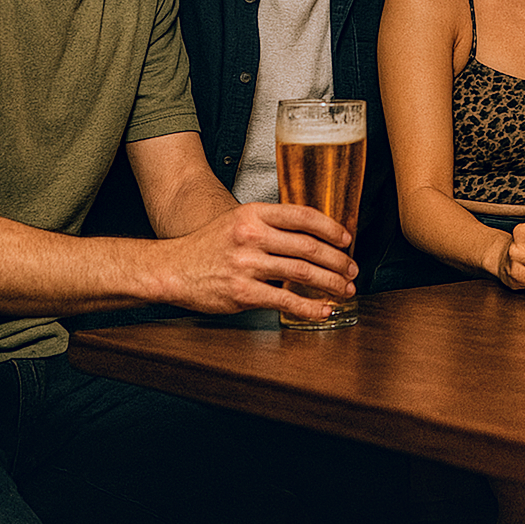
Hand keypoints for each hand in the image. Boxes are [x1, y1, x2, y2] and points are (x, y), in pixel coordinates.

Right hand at [160, 202, 356, 321]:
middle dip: (338, 260)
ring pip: (302, 273)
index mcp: (254, 214)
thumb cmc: (208, 245)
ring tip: (344, 288)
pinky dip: (310, 306)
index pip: (303, 216)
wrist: (172, 269)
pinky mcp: (242, 292)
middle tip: (352, 269)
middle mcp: (252, 236)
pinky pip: (285, 300)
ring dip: (330, 283)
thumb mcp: (238, 221)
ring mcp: (247, 264)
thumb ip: (271, 224)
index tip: (346, 239)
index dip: (331, 228)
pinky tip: (323, 309)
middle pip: (309, 247)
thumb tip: (313, 235)